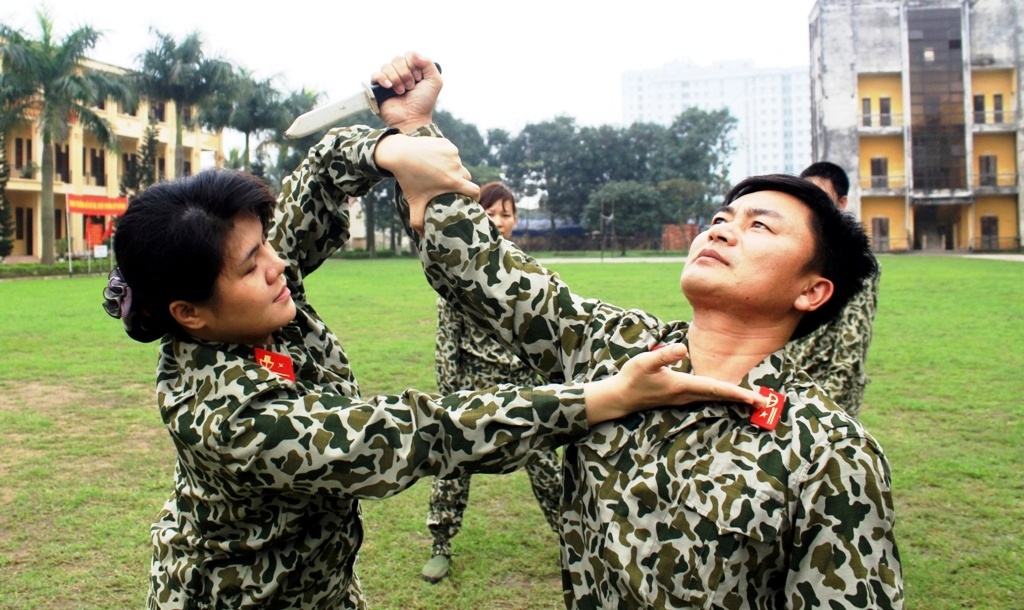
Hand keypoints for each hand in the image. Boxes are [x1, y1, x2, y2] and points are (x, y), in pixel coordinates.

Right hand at [372, 51, 441, 132]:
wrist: (412, 118)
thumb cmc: (424, 103)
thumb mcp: (434, 82)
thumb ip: (429, 64)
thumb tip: (414, 54)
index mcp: (412, 69)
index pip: (409, 55)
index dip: (414, 64)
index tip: (419, 78)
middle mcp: (400, 72)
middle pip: (397, 59)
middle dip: (405, 73)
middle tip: (410, 87)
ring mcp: (388, 79)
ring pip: (386, 66)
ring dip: (396, 79)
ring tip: (401, 91)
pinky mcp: (377, 87)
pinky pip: (375, 75)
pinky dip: (383, 79)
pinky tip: (389, 87)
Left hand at [374, 134, 479, 231]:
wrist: (399, 154)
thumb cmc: (408, 180)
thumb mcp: (414, 202)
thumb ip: (418, 221)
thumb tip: (423, 237)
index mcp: (452, 182)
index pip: (475, 191)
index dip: (475, 196)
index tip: (471, 199)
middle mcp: (456, 167)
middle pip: (466, 177)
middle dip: (459, 181)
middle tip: (446, 185)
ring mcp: (452, 154)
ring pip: (458, 164)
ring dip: (452, 168)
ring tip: (437, 171)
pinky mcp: (448, 144)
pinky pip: (452, 153)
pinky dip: (446, 156)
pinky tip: (434, 159)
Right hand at [583, 344, 767, 424]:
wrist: (620, 398)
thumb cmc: (631, 378)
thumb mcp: (644, 362)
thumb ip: (663, 355)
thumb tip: (682, 349)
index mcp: (682, 386)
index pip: (715, 389)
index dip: (736, 392)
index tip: (754, 398)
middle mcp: (686, 395)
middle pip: (720, 397)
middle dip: (741, 399)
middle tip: (764, 403)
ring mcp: (683, 398)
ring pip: (714, 398)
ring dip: (732, 398)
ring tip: (751, 399)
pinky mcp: (680, 397)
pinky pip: (706, 397)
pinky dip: (720, 396)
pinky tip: (725, 393)